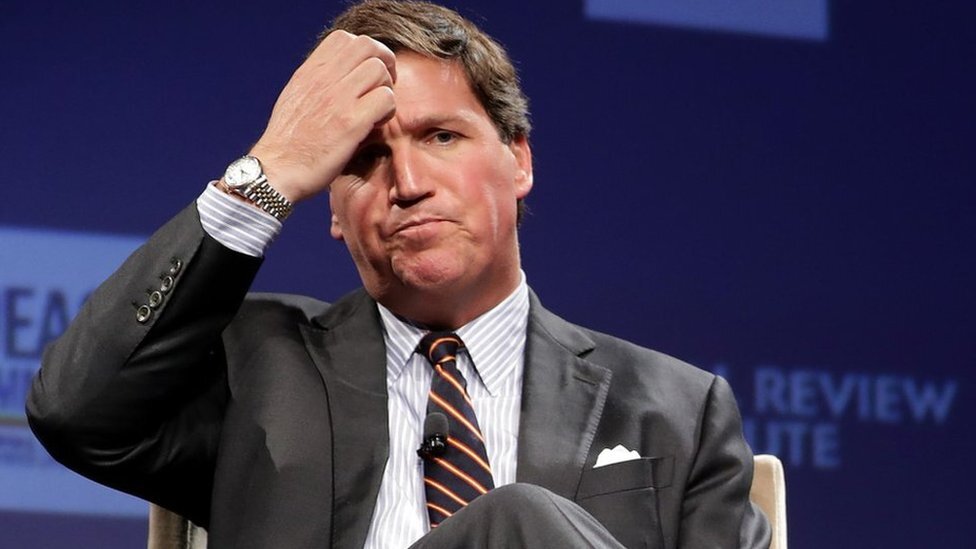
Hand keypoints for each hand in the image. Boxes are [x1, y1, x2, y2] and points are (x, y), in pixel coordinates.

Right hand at [249, 30, 396, 202]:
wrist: (276, 171)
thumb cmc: (288, 142)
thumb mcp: (295, 98)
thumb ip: (317, 81)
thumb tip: (339, 72)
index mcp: (309, 72)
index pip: (344, 38)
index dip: (364, 51)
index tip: (367, 73)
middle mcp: (323, 79)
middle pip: (367, 46)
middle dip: (383, 62)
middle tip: (383, 86)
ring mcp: (338, 99)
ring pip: (379, 70)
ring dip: (386, 88)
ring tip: (378, 109)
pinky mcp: (350, 123)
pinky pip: (385, 99)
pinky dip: (388, 111)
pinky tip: (376, 124)